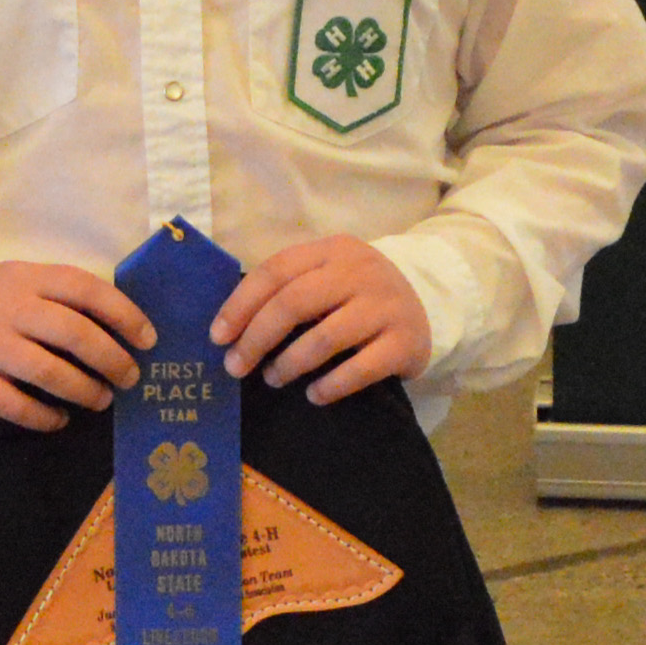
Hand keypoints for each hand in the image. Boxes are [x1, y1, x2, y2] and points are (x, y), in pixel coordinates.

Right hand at [0, 261, 153, 427]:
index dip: (122, 313)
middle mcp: (7, 307)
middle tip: (131, 377)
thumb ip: (60, 297)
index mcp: (25, 277)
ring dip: (85, 390)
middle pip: (73, 333)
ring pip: (48, 372)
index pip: (84, 288)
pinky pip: (16, 405)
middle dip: (112, 359)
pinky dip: (45, 417)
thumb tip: (123, 326)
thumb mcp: (20, 284)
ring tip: (102, 400)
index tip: (148, 338)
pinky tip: (60, 420)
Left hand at [210, 235, 431, 400]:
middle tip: (235, 367)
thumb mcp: (329, 275)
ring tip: (273, 379)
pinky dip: (331, 385)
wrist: (428, 304)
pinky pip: (361, 368)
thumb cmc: (358, 295)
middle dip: (256, 338)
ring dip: (290, 363)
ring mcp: (386, 305)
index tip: (217, 337)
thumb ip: (289, 288)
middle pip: (294, 302)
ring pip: (325, 337)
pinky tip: (314, 395)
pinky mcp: (405, 341)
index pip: (275, 270)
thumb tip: (231, 327)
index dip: (240, 304)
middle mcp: (360, 271)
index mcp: (332, 249)